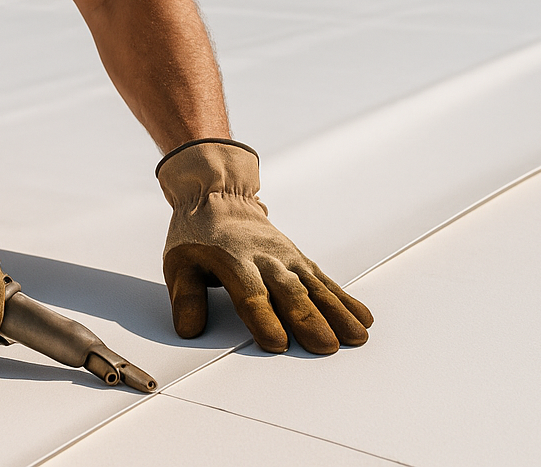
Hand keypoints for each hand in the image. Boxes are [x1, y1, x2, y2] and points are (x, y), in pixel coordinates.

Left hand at [156, 139, 372, 353]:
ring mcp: (286, 257)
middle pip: (289, 291)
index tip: (277, 342)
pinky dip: (344, 298)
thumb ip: (186, 297)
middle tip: (326, 346)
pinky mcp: (299, 258)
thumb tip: (187, 329)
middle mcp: (265, 258)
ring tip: (355, 337)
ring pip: (314, 286)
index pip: (250, 293)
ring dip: (336, 312)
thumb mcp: (179, 262)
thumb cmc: (198, 233)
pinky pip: (324, 279)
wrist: (217, 193)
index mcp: (232, 261)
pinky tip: (361, 316)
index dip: (263, 318)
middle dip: (308, 320)